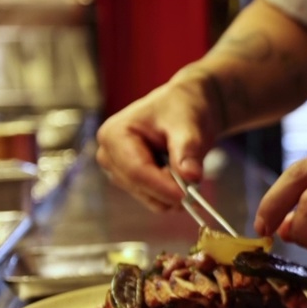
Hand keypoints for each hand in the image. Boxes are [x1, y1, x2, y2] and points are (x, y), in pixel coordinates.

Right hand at [96, 78, 217, 211]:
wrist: (184, 109)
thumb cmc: (182, 109)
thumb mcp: (188, 125)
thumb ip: (188, 150)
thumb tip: (192, 176)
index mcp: (115, 134)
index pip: (136, 170)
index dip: (161, 187)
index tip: (186, 196)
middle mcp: (109, 154)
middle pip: (138, 186)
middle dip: (169, 191)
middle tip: (197, 187)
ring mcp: (117, 170)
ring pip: (146, 196)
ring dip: (171, 194)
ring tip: (191, 173)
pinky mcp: (130, 181)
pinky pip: (152, 198)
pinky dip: (170, 196)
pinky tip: (184, 181)